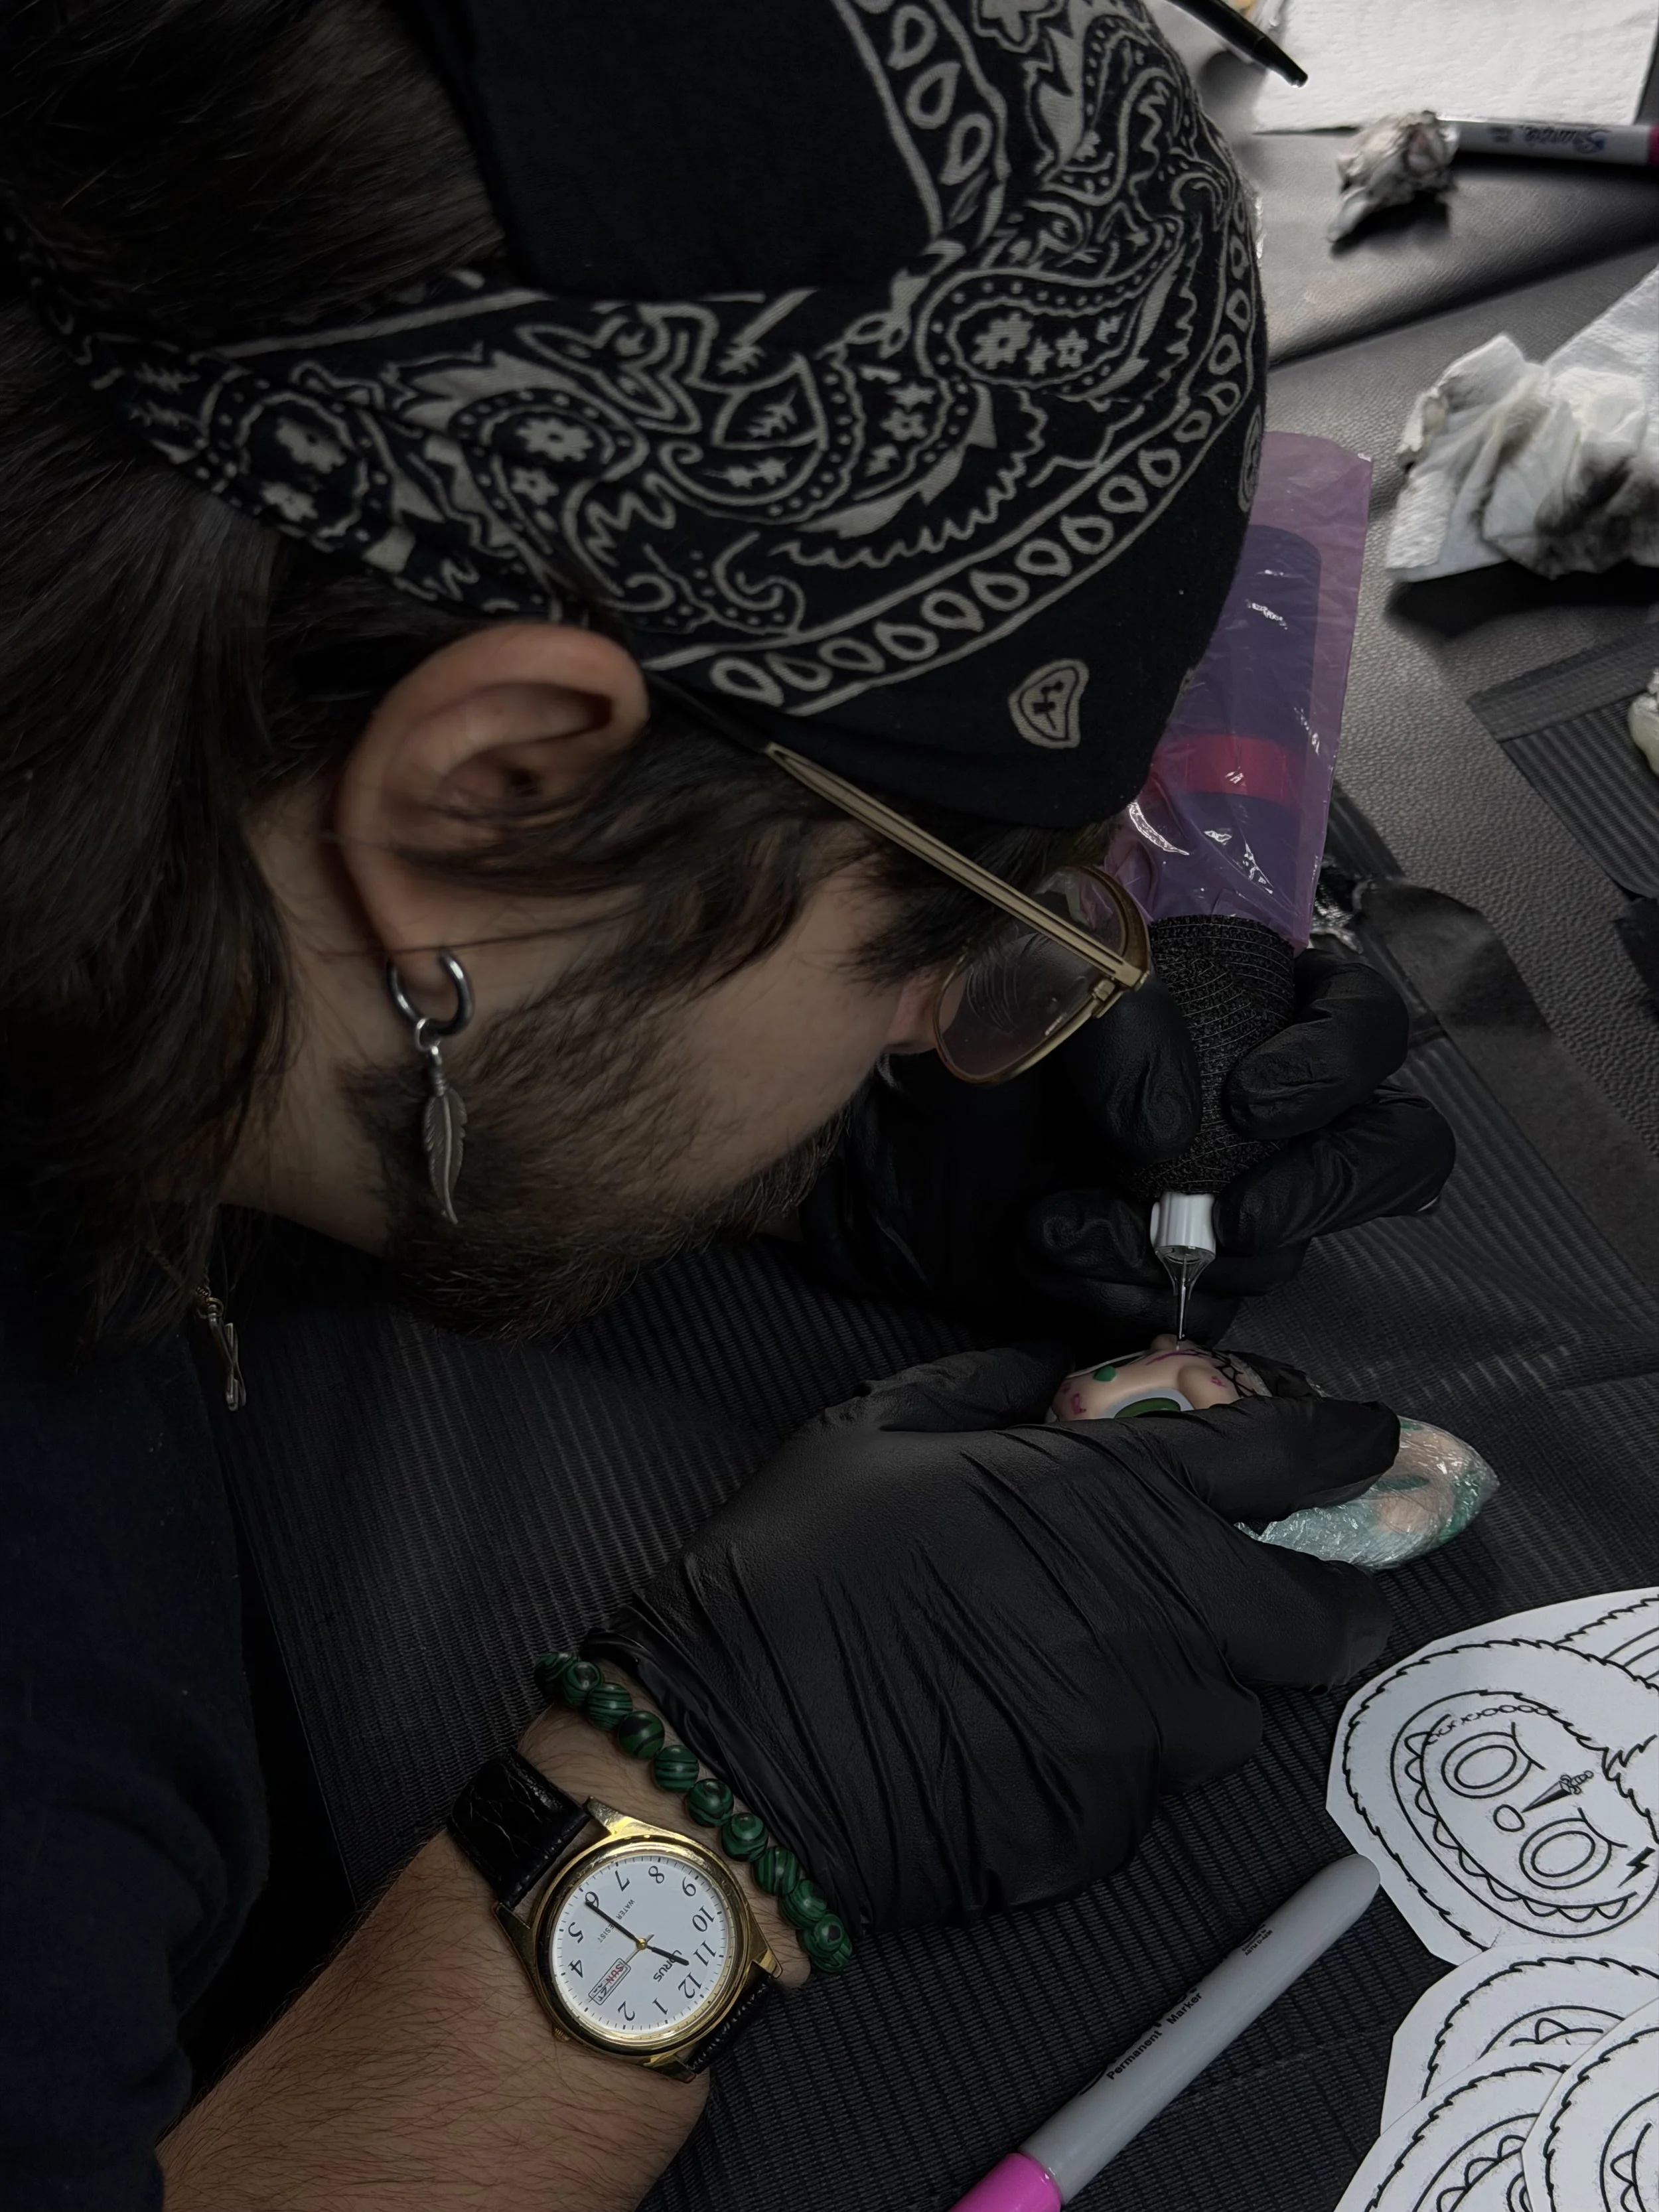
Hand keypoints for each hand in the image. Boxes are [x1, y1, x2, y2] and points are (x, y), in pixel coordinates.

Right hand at [592, 1344, 1394, 1936]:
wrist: (739, 1754)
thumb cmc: (802, 1566)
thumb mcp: (880, 1425)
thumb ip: (996, 1382)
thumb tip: (1063, 1371)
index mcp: (1114, 1498)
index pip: (1287, 1457)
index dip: (1346, 1442)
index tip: (1370, 1438)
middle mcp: (1165, 1617)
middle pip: (1322, 1612)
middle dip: (1321, 1584)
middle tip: (1277, 1568)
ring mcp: (1148, 1736)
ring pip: (1252, 1706)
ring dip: (1229, 1670)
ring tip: (1155, 1648)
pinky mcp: (1115, 1830)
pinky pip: (1170, 1779)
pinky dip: (1149, 1745)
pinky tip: (1068, 1723)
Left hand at [797, 946, 1453, 1340]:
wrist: (862, 1114)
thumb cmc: (955, 1022)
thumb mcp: (1030, 982)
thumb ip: (1116, 1021)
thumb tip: (1161, 1128)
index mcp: (1247, 1010)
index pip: (1364, 1024)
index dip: (1337, 1061)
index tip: (1250, 1098)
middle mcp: (1255, 1113)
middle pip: (1387, 1154)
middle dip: (1322, 1188)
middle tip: (1236, 1212)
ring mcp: (1215, 1203)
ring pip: (1277, 1251)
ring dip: (1183, 1248)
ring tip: (1070, 1224)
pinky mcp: (1153, 1281)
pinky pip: (1186, 1312)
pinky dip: (1116, 1289)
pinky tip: (1044, 1249)